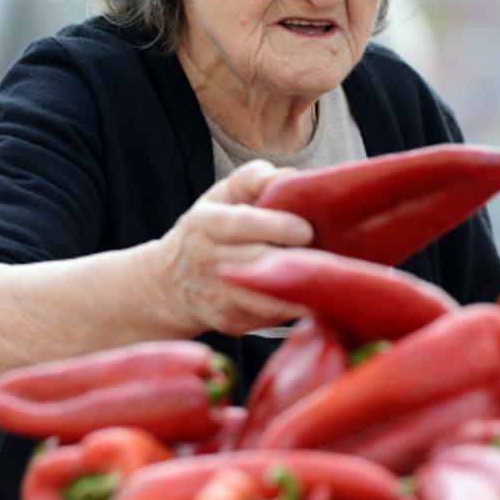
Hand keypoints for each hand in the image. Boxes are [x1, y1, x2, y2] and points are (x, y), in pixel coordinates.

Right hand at [146, 160, 313, 336]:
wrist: (171, 283)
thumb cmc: (210, 231)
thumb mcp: (221, 197)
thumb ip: (254, 179)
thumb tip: (291, 176)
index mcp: (204, 224)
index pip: (239, 225)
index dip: (274, 227)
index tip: (306, 230)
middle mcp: (206, 262)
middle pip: (255, 262)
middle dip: (294, 260)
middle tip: (328, 255)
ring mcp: (217, 296)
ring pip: (263, 298)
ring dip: (298, 289)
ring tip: (327, 278)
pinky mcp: (230, 322)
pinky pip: (269, 317)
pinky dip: (293, 307)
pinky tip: (312, 295)